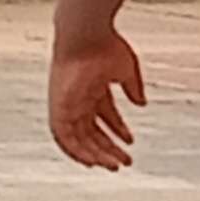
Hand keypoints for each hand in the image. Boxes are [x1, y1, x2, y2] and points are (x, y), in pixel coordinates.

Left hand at [47, 24, 147, 170]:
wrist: (85, 35)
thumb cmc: (103, 44)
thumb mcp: (126, 70)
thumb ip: (133, 87)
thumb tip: (141, 103)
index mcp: (92, 87)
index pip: (103, 115)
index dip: (117, 130)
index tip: (129, 142)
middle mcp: (77, 98)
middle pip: (91, 130)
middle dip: (108, 147)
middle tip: (124, 161)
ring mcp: (67, 104)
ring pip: (79, 138)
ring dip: (96, 154)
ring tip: (114, 165)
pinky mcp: (59, 108)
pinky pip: (63, 137)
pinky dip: (76, 151)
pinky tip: (92, 161)